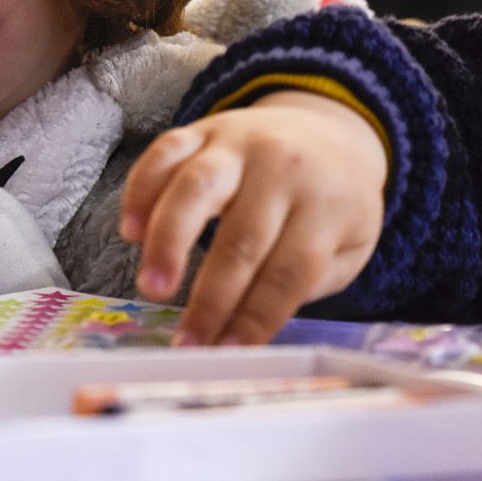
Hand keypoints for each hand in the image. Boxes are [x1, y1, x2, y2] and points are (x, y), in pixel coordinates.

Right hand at [120, 90, 386, 345]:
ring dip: (169, 240)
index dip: (257, 316)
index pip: (289, 270)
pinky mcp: (201, 128)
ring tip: (151, 287)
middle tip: (186, 340)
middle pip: (242, 237)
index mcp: (326, 204)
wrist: (326, 128)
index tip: (230, 352)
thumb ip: (308, 281)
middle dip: (211, 296)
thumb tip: (248, 325)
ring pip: (196, 187)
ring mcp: (238, 142)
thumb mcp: (350, 244)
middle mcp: (282, 167)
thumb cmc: (332, 201)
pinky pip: (164, 153)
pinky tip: (131, 231)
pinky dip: (141, 190)